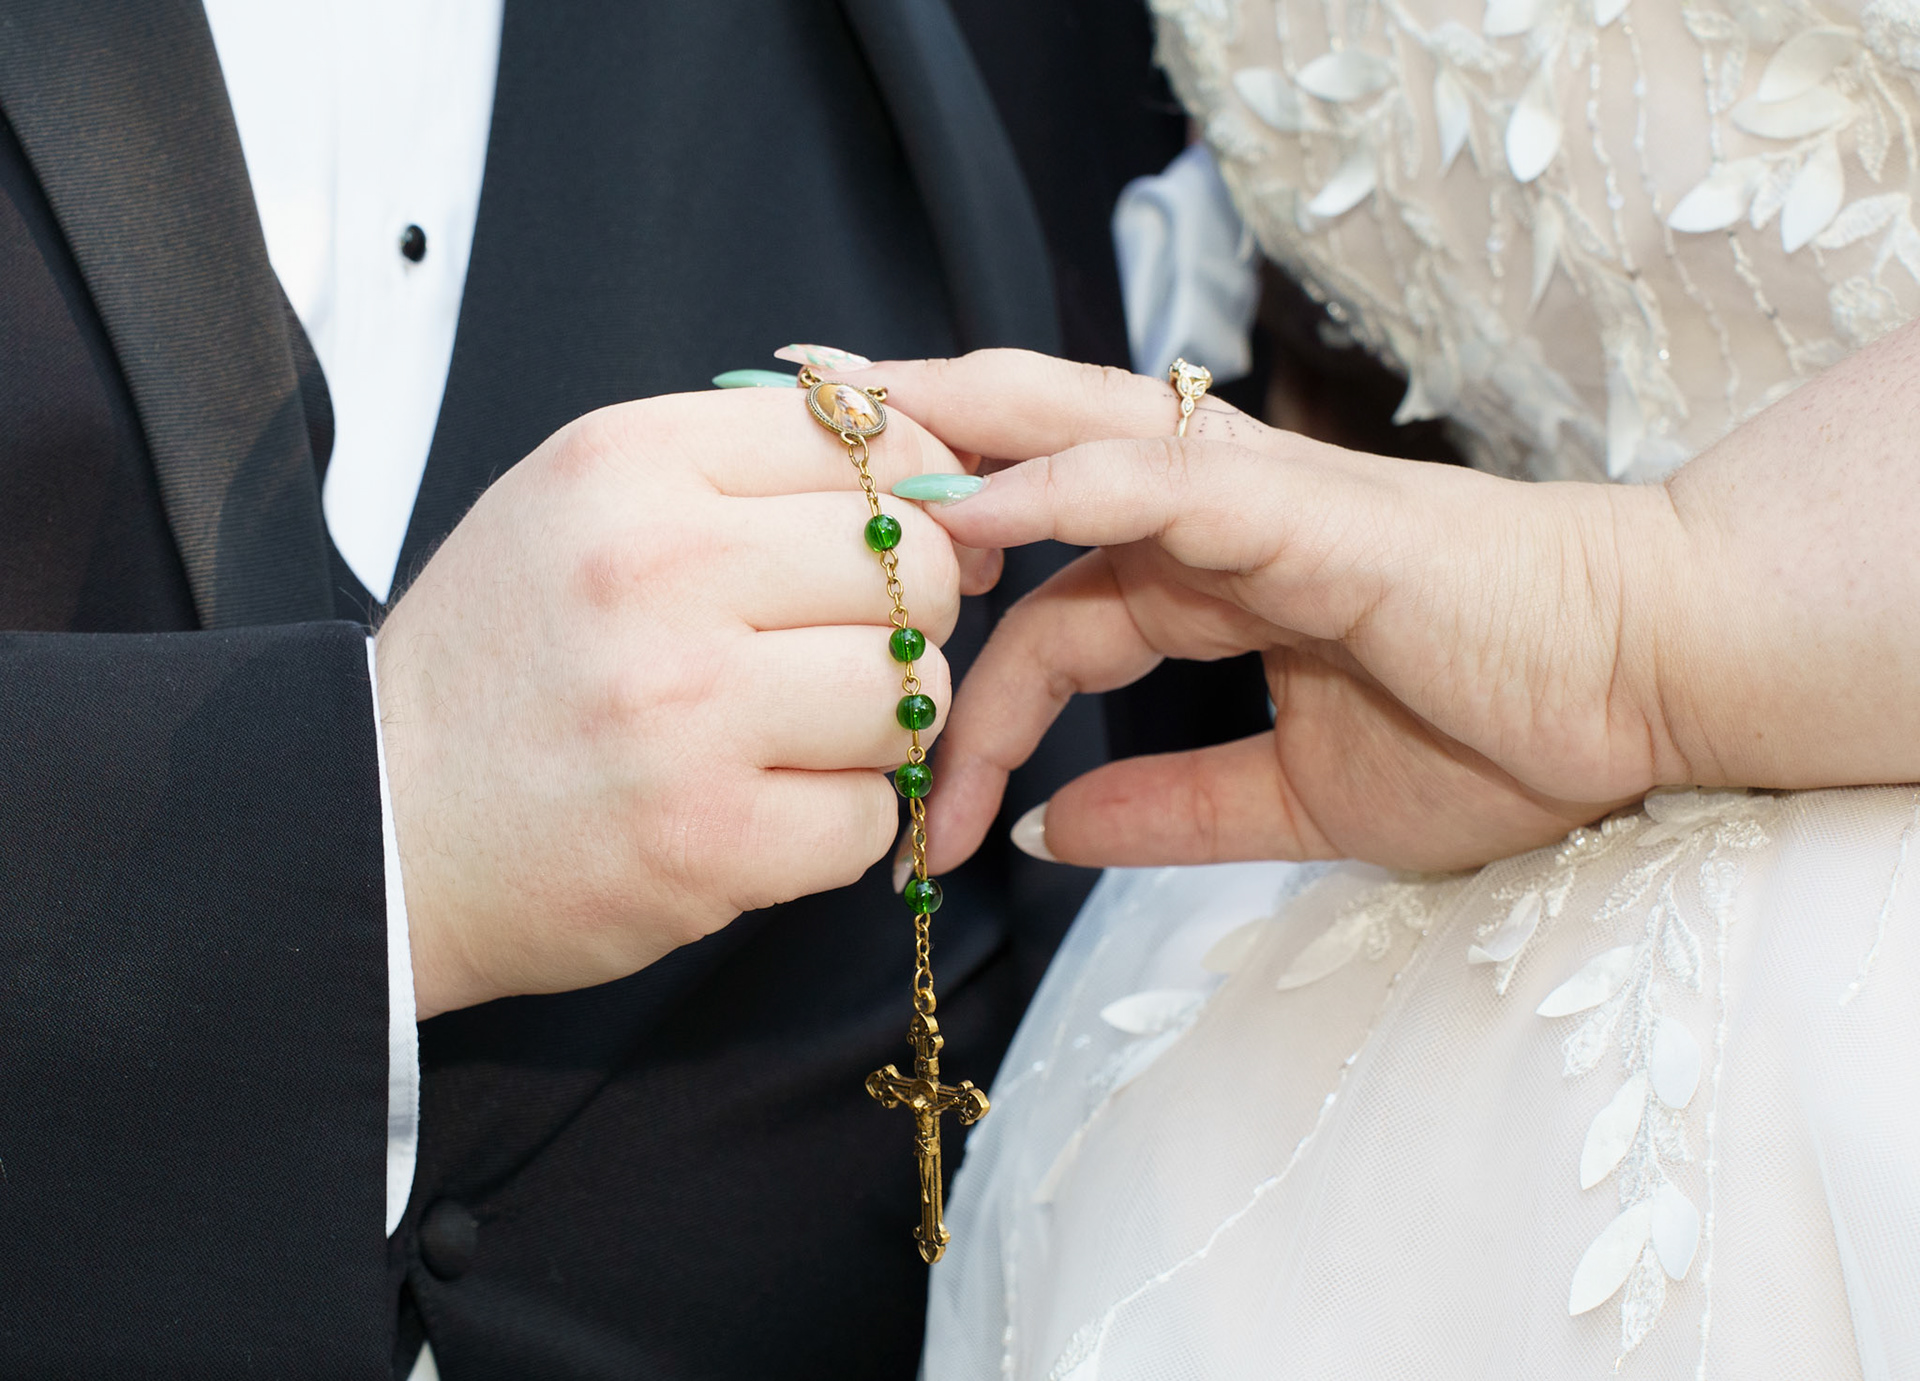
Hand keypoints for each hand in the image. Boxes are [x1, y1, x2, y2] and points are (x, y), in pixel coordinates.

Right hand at [375, 386, 987, 1018]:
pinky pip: (872, 814)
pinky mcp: (708, 837)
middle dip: (906, 614)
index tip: (899, 545)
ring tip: (792, 736)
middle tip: (842, 649)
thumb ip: (740, 469)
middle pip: (913, 565)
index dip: (911, 498)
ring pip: (908, 691)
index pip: (868, 441)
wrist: (373, 817)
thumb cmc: (500, 659)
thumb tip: (932, 466)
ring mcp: (685, 710)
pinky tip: (759, 810)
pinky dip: (836, 823)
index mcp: (629, 464)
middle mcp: (659, 570)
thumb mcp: (582, 504)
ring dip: (876, 726)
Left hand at [845, 350, 1691, 874]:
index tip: (923, 826)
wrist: (1643, 690)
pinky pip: (1157, 480)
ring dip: (948, 439)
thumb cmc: (1500, 729)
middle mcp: (1210, 522)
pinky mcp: (1303, 509)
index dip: (970, 713)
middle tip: (780, 485)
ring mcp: (1252, 503)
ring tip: (830, 450)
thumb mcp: (1299, 802)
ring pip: (1067, 438)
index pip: (1045, 625)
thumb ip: (1172, 812)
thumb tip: (1049, 833)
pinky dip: (1059, 484)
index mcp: (1207, 583)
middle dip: (905, 469)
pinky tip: (972, 504)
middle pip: (1023, 467)